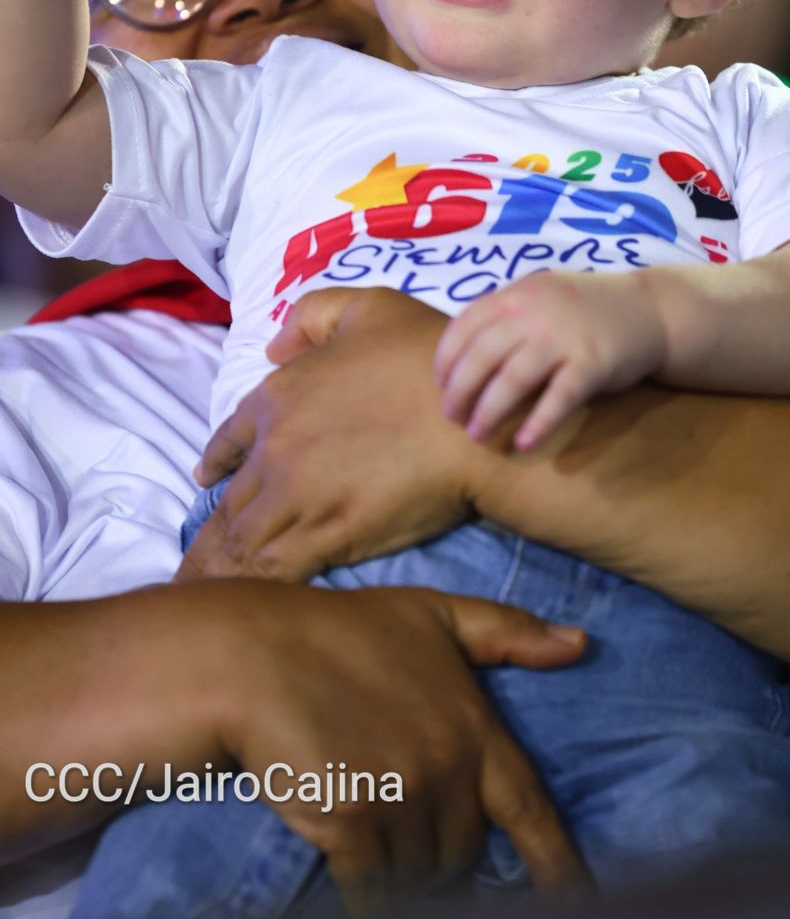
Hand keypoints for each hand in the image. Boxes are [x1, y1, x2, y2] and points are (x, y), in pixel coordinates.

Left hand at [177, 288, 475, 582]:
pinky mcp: (323, 536)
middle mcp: (275, 448)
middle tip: (189, 567)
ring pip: (238, 543)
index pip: (231, 437)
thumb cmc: (429, 358)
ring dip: (214, 572)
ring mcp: (294, 495)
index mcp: (280, 395)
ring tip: (195, 601)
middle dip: (207, 537)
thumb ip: (314, 317)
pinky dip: (246, 592)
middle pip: (228, 502)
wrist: (470, 416)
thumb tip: (274, 348)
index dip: (216, 462)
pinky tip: (232, 611)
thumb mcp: (370, 307)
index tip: (205, 480)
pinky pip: (269, 570)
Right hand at [217, 584, 587, 913]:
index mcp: (473, 724)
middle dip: (442, 849)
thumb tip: (580, 644)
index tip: (580, 896)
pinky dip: (367, 891)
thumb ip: (505, 632)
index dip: (557, 859)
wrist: (255, 655)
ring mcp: (399, 796)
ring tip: (371, 823)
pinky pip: (372, 886)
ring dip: (402, 865)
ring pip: (418, 871)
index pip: (529, 806)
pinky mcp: (350, 822)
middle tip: (404, 817)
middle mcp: (445, 765)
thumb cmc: (343, 630)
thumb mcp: (432, 614)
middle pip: (463, 849)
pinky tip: (351, 871)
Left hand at [434, 269, 665, 449]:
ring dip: (489, 411)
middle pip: (482, 356)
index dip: (446, 359)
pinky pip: (558, 399)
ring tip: (477, 434)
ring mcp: (565, 337)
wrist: (650, 309)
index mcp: (517, 294)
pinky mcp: (592, 364)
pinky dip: (538, 423)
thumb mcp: (540, 296)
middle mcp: (535, 312)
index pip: (465, 325)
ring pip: (513, 380)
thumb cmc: (585, 309)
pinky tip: (524, 442)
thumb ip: (505, 315)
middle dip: (460, 391)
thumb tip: (460, 355)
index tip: (440, 385)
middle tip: (452, 417)